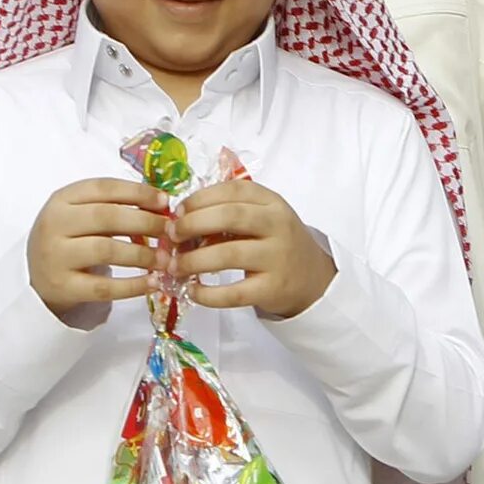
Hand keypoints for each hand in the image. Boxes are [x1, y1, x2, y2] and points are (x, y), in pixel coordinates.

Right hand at [27, 178, 172, 314]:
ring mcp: (55, 256)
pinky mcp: (62, 287)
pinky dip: (132, 286)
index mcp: (62, 199)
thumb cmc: (70, 240)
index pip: (103, 187)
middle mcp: (54, 224)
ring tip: (165, 259)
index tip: (165, 200)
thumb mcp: (83, 216)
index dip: (137, 192)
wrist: (37, 278)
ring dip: (142, 254)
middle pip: (106, 217)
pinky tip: (152, 283)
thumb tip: (161, 206)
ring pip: (105, 250)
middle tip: (170, 231)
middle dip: (145, 222)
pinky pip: (103, 287)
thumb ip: (115, 207)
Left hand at [173, 180, 338, 317]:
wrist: (312, 279)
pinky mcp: (272, 289)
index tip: (178, 211)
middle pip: (230, 217)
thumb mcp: (261, 217)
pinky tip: (193, 290)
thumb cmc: (276, 243)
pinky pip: (234, 293)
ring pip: (229, 255)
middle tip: (172, 235)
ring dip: (193, 260)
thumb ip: (228, 212)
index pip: (233, 190)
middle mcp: (277, 226)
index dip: (200, 198)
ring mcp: (277, 258)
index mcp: (272, 202)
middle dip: (192, 224)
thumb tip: (180, 218)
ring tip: (174, 266)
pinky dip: (208, 294)